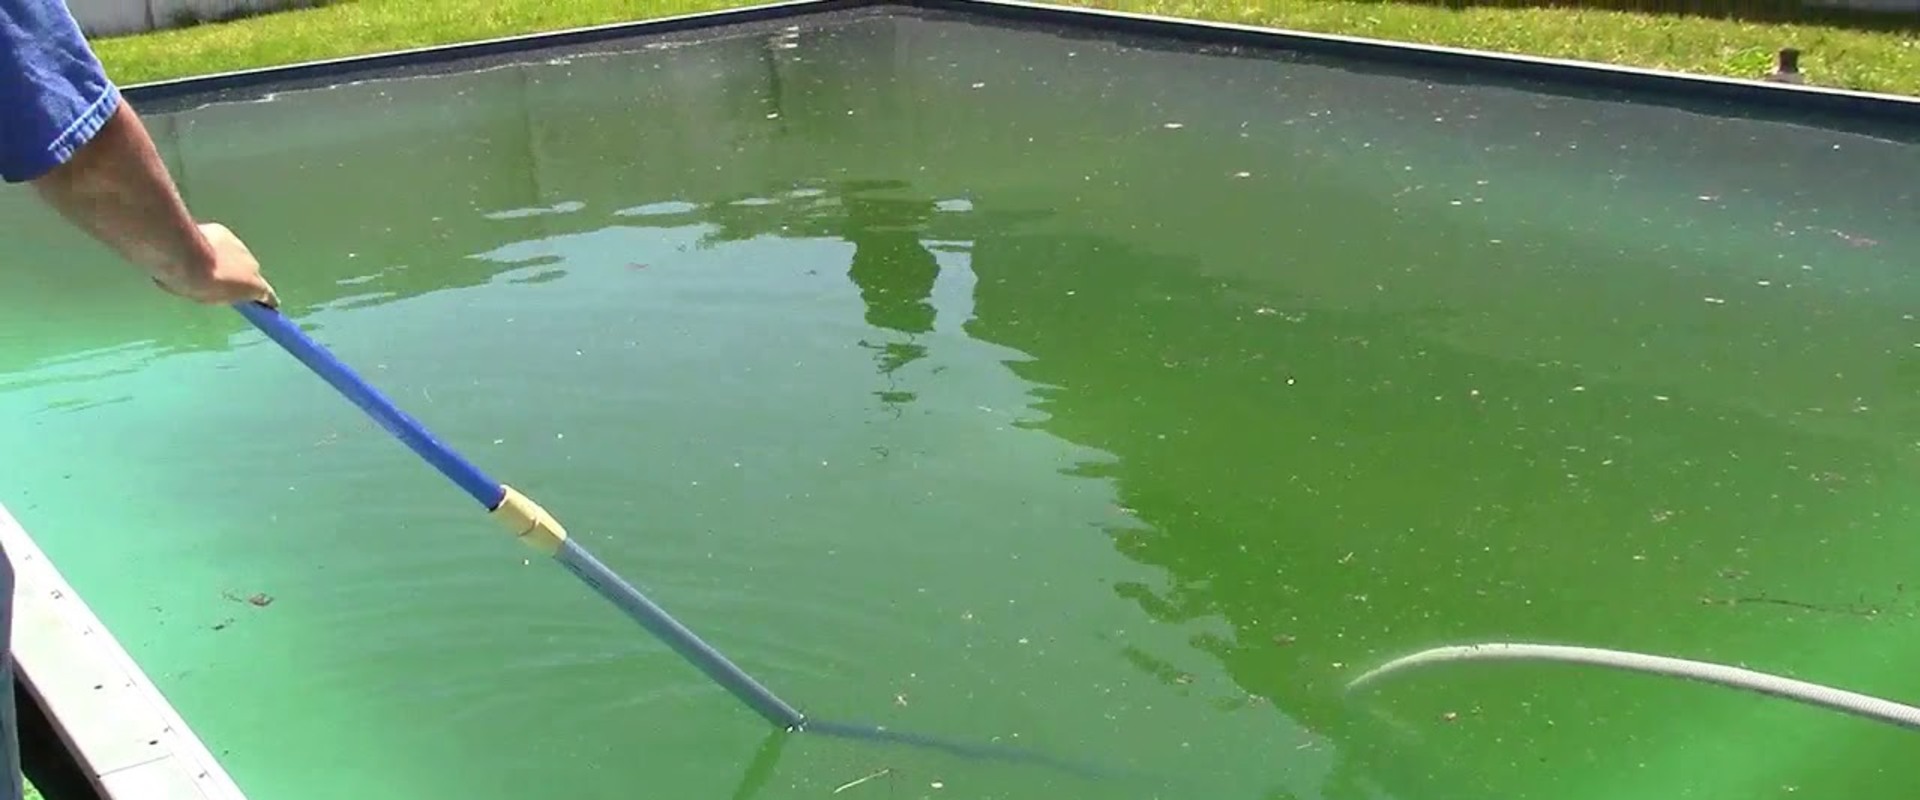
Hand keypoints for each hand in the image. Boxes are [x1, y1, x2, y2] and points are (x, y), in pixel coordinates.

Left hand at [152, 222, 279, 307]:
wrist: (182, 255)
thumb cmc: (195, 283)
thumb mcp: (212, 298)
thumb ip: (225, 294)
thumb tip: (225, 290)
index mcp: (254, 287)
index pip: (268, 296)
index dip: (265, 301)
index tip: (264, 305)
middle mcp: (253, 265)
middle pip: (250, 273)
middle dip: (239, 277)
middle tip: (220, 283)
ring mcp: (240, 247)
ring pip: (235, 256)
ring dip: (225, 261)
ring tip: (204, 265)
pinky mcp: (225, 233)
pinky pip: (221, 242)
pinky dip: (213, 247)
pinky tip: (197, 250)